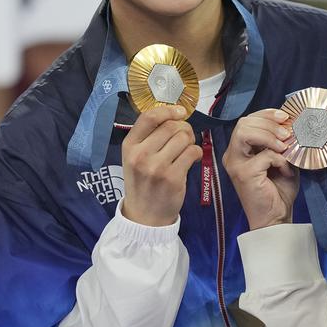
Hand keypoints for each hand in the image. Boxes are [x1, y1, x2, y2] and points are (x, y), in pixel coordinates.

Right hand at [120, 105, 202, 225]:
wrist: (144, 217)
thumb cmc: (141, 183)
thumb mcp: (134, 158)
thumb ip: (148, 137)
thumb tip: (174, 115)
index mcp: (129, 146)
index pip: (149, 117)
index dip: (168, 110)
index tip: (179, 112)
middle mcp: (140, 155)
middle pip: (171, 126)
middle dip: (183, 128)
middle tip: (185, 137)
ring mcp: (157, 167)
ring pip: (183, 138)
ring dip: (190, 140)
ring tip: (187, 149)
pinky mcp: (173, 178)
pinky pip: (192, 152)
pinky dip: (196, 153)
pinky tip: (193, 158)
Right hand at [222, 109, 299, 229]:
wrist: (276, 217)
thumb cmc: (277, 190)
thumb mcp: (281, 159)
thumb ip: (280, 142)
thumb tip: (290, 125)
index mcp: (239, 150)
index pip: (247, 121)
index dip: (265, 114)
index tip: (285, 117)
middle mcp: (232, 156)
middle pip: (243, 123)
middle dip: (268, 123)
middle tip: (287, 134)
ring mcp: (236, 165)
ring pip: (245, 133)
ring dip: (269, 135)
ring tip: (285, 147)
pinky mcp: (244, 174)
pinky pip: (264, 155)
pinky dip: (280, 159)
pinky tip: (286, 170)